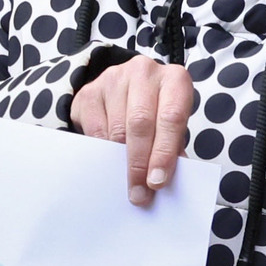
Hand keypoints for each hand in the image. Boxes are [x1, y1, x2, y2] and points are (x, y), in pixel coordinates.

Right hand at [71, 56, 195, 207]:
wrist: (127, 88)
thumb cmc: (157, 109)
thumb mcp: (171, 124)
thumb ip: (172, 147)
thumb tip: (163, 180)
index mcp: (175, 79)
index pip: (171, 118)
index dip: (164, 153)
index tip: (158, 182)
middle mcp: (145, 72)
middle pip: (141, 124)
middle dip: (139, 163)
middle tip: (139, 193)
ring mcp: (115, 78)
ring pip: (116, 128)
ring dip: (120, 161)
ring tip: (125, 182)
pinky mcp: (90, 90)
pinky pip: (94, 128)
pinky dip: (102, 149)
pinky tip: (109, 161)